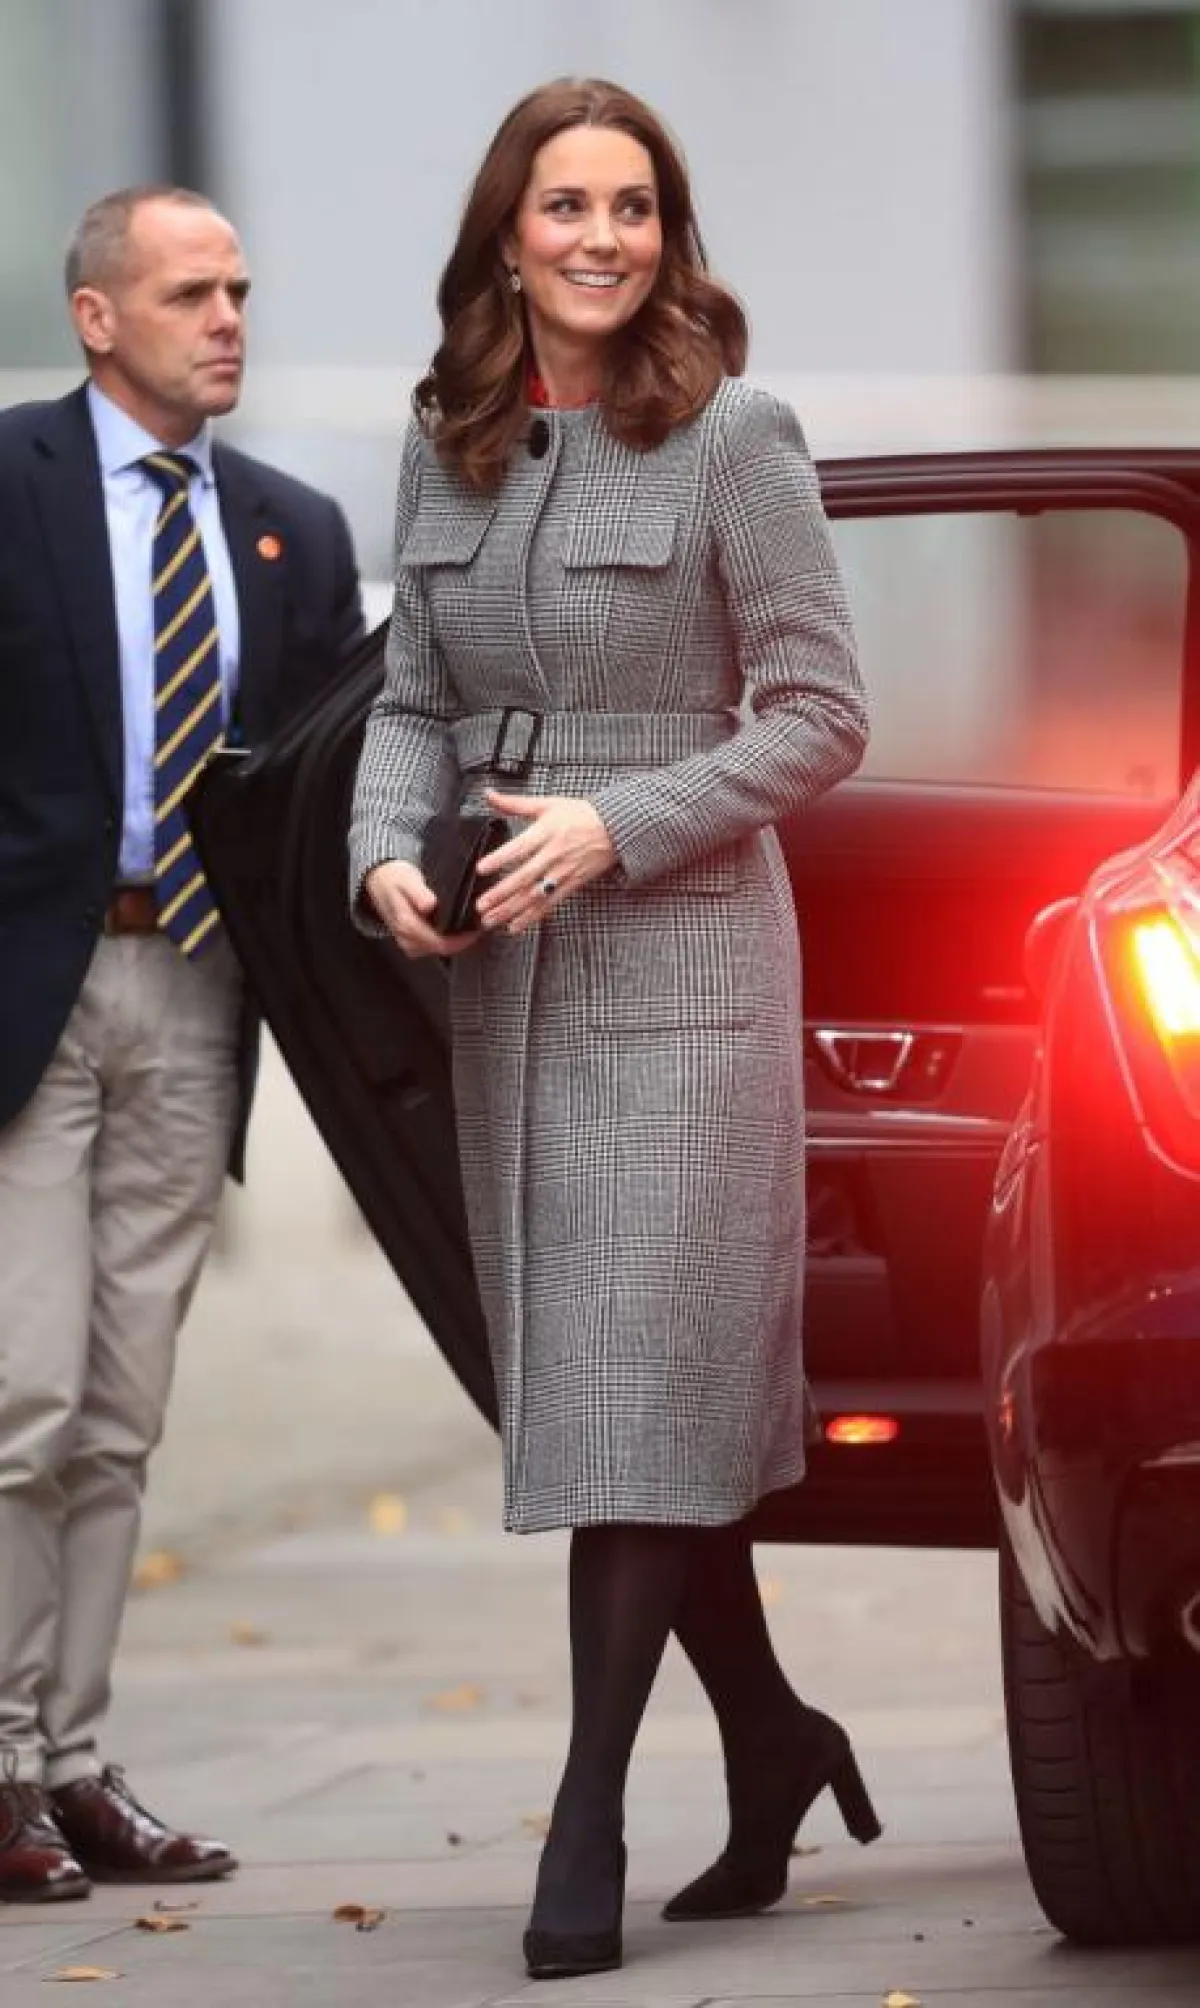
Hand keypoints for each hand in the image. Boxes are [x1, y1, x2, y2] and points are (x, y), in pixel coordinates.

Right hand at [363, 859, 477, 958]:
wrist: (378, 879)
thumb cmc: (395, 877)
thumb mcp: (407, 880)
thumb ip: (419, 894)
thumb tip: (429, 905)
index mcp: (408, 925)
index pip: (441, 943)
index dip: (463, 940)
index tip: (479, 928)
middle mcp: (407, 938)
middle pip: (442, 949)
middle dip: (463, 941)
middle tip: (481, 926)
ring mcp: (408, 942)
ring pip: (438, 949)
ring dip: (456, 941)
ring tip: (472, 926)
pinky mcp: (410, 940)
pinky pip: (432, 946)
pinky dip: (446, 939)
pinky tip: (457, 928)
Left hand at [474, 791, 616, 933]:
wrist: (616, 829)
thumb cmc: (581, 815)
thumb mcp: (548, 804)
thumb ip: (515, 803)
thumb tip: (489, 795)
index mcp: (546, 832)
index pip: (520, 847)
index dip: (500, 858)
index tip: (482, 868)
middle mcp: (553, 855)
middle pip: (525, 877)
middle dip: (502, 893)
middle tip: (481, 905)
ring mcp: (562, 873)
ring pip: (534, 895)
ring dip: (511, 910)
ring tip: (491, 919)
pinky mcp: (571, 885)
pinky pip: (549, 904)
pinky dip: (532, 917)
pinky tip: (515, 926)